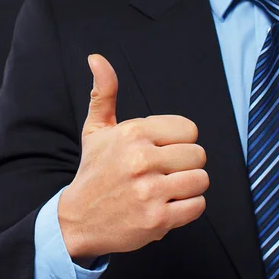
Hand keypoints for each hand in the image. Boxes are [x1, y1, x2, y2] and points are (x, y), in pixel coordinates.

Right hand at [57, 53, 208, 260]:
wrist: (77, 220)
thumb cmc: (93, 173)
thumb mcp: (96, 131)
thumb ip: (104, 94)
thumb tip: (97, 58)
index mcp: (132, 133)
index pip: (189, 129)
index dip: (179, 142)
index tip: (161, 152)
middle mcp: (141, 160)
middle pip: (198, 155)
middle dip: (185, 165)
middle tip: (164, 174)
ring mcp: (149, 192)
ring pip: (201, 180)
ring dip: (188, 187)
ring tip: (167, 190)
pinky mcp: (157, 220)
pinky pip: (197, 206)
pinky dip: (187, 208)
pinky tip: (167, 206)